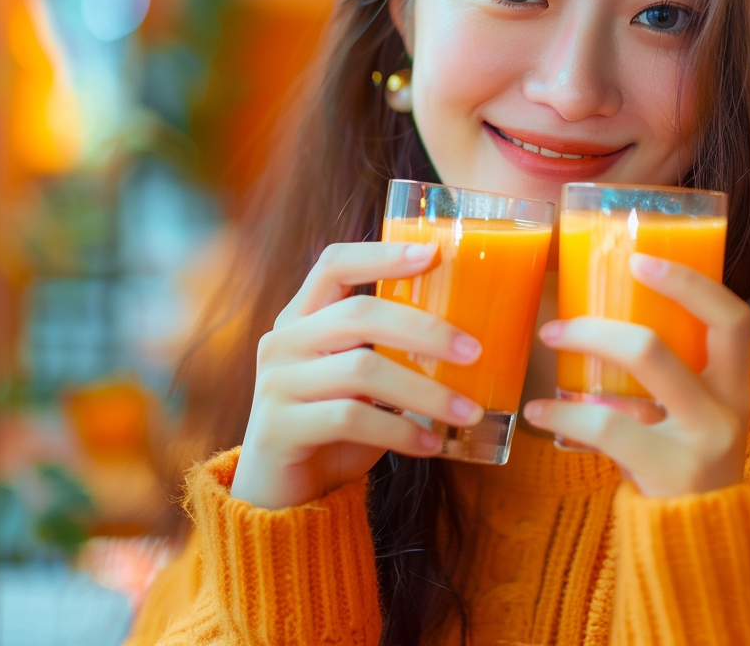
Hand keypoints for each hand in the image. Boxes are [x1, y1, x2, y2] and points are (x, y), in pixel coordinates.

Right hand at [230, 241, 485, 509]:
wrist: (286, 497)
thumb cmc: (337, 427)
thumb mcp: (364, 379)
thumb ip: (392, 350)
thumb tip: (473, 338)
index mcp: (303, 317)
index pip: (334, 264)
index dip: (382, 253)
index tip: (433, 252)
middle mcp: (283, 341)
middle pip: (360, 315)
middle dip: (425, 330)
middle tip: (474, 351)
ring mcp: (275, 383)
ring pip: (362, 370)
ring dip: (426, 392)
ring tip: (468, 411)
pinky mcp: (278, 428)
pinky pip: (350, 418)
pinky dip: (400, 432)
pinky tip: (433, 445)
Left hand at [522, 254, 749, 497]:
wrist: (706, 548)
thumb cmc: (685, 469)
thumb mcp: (694, 418)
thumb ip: (667, 379)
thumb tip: (602, 322)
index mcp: (734, 385)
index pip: (731, 317)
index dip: (689, 283)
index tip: (641, 260)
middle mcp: (727, 408)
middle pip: (666, 341)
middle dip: (601, 323)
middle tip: (557, 323)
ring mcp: (702, 441)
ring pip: (640, 368)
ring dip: (583, 350)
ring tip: (546, 350)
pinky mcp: (672, 472)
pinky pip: (608, 426)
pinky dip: (565, 412)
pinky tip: (540, 412)